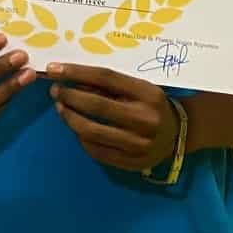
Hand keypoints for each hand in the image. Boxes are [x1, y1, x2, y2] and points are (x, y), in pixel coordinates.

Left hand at [45, 63, 177, 171]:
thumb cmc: (151, 105)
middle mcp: (145, 119)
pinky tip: (76, 128)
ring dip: (70, 118)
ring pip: (92, 131)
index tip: (54, 69)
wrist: (178, 135)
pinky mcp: (131, 163)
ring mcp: (138, 144)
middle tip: (55, 91)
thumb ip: (108, 85)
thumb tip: (71, 79)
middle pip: (96, 106)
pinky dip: (81, 138)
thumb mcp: (137, 88)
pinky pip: (96, 150)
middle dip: (69, 96)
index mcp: (148, 94)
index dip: (76, 72)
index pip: (106, 78)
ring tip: (61, 107)